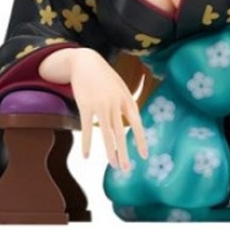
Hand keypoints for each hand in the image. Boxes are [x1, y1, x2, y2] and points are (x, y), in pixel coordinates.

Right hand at [40, 48, 148, 169]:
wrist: (85, 60)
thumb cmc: (104, 76)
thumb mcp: (120, 87)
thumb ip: (125, 103)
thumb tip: (131, 121)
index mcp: (126, 99)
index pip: (136, 123)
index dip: (141, 140)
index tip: (144, 155)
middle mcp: (115, 103)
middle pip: (121, 132)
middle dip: (125, 151)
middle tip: (127, 169)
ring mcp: (100, 104)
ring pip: (106, 132)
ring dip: (110, 151)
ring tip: (113, 165)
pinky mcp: (85, 105)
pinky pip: (87, 128)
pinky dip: (87, 143)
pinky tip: (86, 156)